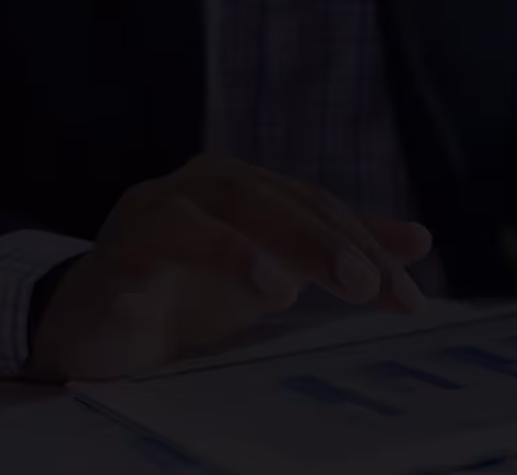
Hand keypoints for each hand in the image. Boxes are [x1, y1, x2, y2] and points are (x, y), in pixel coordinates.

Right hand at [29, 154, 431, 378]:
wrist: (98, 329)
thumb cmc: (190, 292)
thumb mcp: (276, 271)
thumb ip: (338, 250)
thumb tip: (419, 238)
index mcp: (241, 187)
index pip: (315, 207)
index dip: (366, 246)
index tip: (408, 298)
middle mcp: (196, 189)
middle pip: (268, 201)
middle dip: (324, 243)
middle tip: (368, 287)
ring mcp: (149, 218)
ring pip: (205, 215)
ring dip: (252, 248)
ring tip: (286, 290)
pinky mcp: (116, 260)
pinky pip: (150, 251)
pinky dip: (189, 265)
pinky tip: (232, 289)